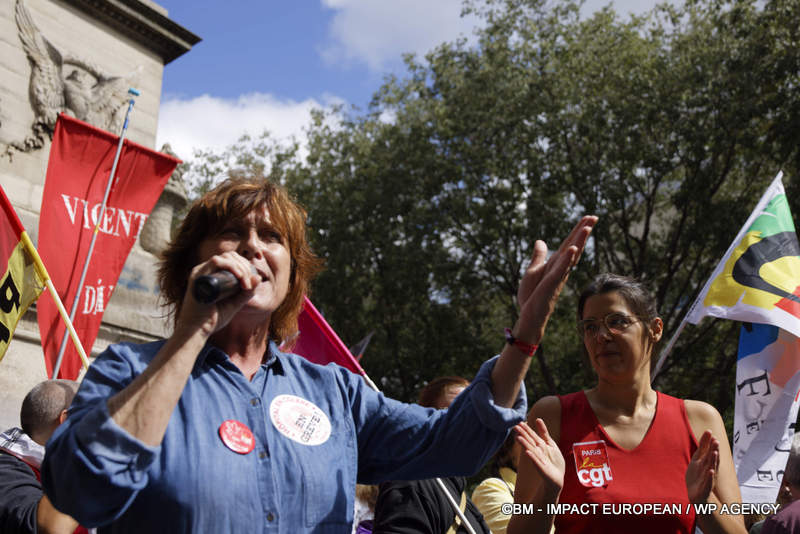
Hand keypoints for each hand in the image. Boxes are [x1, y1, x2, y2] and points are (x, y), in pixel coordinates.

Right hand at [177, 251, 261, 336]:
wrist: (197, 331)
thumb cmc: (213, 318)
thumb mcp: (235, 303)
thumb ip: (246, 292)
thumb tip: (259, 277)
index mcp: (212, 274)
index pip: (231, 260)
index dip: (245, 266)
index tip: (251, 283)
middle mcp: (205, 270)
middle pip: (230, 256)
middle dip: (245, 267)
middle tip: (249, 285)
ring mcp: (200, 272)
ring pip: (224, 257)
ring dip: (240, 267)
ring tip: (245, 284)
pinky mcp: (198, 277)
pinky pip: (216, 262)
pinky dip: (231, 266)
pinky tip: (239, 277)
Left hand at [514, 216, 596, 343]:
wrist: (529, 316)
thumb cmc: (532, 296)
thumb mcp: (532, 271)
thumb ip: (539, 257)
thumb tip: (541, 241)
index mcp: (556, 265)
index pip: (568, 244)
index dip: (577, 231)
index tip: (588, 217)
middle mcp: (560, 269)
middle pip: (573, 246)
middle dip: (582, 232)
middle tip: (594, 216)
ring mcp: (557, 277)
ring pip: (570, 256)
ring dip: (578, 242)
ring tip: (586, 227)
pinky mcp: (550, 285)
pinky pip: (560, 270)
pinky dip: (566, 260)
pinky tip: (572, 248)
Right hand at [516, 419, 564, 493]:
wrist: (557, 478)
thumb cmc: (553, 461)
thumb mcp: (550, 444)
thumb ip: (544, 432)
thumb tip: (537, 419)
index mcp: (540, 445)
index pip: (532, 436)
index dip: (526, 430)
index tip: (520, 423)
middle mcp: (538, 452)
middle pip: (530, 442)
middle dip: (523, 435)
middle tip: (515, 427)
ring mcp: (539, 460)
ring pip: (531, 450)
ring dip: (525, 445)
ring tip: (518, 438)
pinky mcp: (542, 469)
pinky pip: (537, 463)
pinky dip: (533, 458)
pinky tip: (528, 453)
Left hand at [685, 430, 719, 504]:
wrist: (697, 496)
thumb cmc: (698, 475)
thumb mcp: (699, 459)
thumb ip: (703, 446)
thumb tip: (709, 431)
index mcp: (707, 463)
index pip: (709, 452)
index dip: (710, 444)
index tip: (712, 434)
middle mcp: (709, 470)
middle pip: (712, 459)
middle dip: (714, 450)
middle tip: (716, 441)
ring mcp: (707, 479)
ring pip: (711, 469)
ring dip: (713, 461)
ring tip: (715, 453)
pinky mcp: (705, 489)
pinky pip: (708, 482)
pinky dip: (709, 477)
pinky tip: (711, 471)